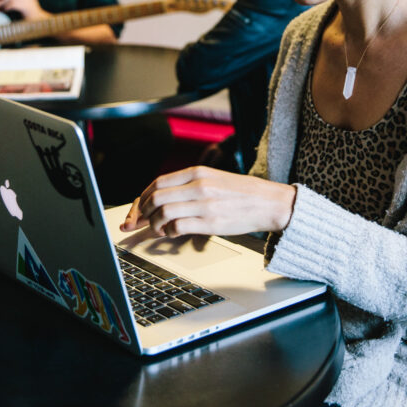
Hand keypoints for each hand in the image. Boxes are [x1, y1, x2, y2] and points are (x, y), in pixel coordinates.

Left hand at [120, 166, 296, 237]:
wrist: (270, 203)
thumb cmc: (242, 193)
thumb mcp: (213, 179)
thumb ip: (188, 186)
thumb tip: (161, 198)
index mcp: (198, 173)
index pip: (158, 183)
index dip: (141, 198)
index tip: (136, 209)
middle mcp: (199, 186)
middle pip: (156, 197)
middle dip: (141, 213)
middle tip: (140, 222)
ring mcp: (205, 205)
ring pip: (163, 213)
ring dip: (154, 224)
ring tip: (159, 229)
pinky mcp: (212, 223)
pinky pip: (178, 227)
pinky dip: (168, 233)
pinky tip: (172, 233)